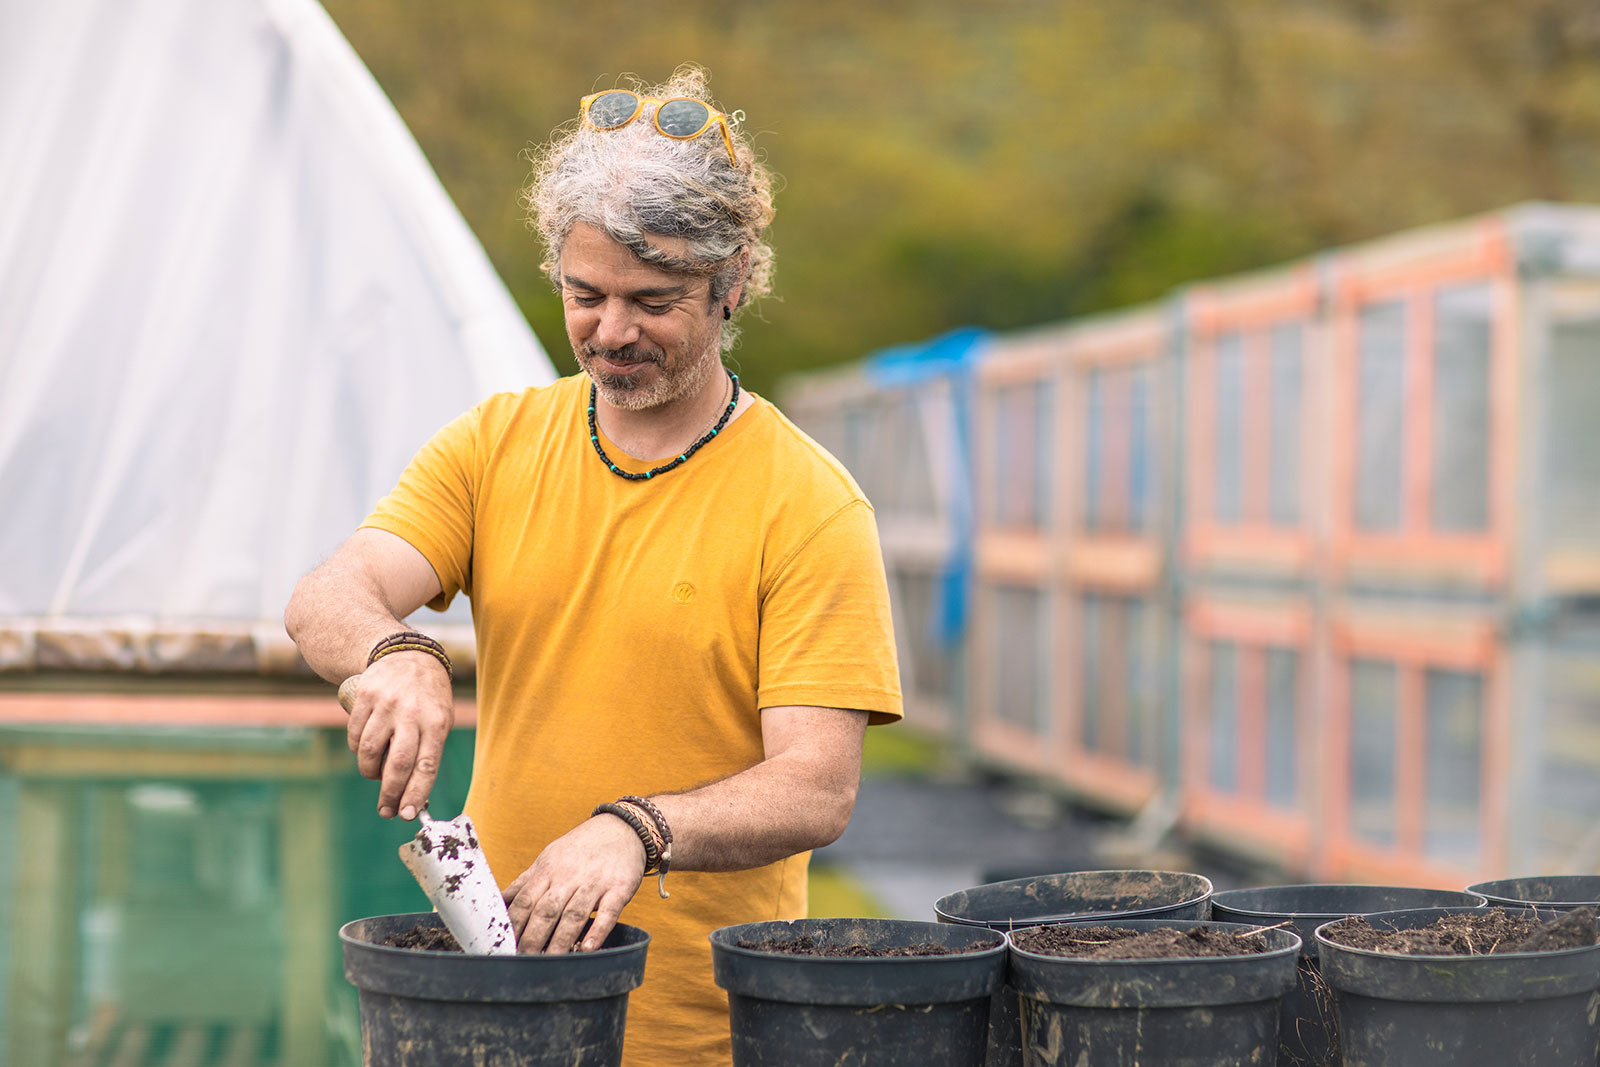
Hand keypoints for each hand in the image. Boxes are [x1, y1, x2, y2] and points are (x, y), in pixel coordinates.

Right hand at [342, 653, 452, 819]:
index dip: (416, 793)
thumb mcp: (440, 719)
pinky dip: (357, 750)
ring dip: (370, 771)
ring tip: (376, 772)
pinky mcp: (364, 697)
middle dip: (390, 793)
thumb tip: (412, 795)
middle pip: (397, 763)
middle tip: (385, 811)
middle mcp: (411, 713)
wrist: (407, 655)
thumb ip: (427, 752)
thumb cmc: (428, 698)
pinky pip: (354, 736)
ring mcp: (386, 704)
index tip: (407, 814)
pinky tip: (366, 749)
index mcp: (436, 722)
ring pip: (369, 752)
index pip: (426, 765)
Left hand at [503, 815, 645, 953]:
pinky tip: (589, 947)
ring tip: (551, 963)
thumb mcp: (548, 859)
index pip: (524, 901)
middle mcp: (568, 876)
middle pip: (546, 910)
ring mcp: (594, 882)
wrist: (622, 827)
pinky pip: (609, 911)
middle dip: (533, 938)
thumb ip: (525, 883)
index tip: (504, 947)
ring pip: (574, 914)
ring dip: (561, 940)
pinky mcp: (619, 887)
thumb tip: (498, 903)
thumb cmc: (579, 849)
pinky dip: (599, 930)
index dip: (513, 925)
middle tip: (524, 962)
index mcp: (547, 871)